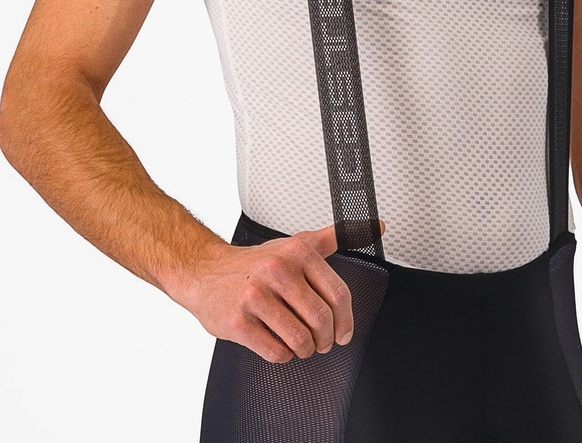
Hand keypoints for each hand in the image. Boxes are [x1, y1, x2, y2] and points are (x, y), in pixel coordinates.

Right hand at [177, 218, 385, 362]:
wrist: (205, 272)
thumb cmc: (256, 263)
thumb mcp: (299, 244)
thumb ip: (338, 236)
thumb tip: (377, 226)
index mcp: (297, 252)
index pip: (338, 294)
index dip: (346, 320)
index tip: (343, 332)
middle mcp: (277, 270)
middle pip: (321, 320)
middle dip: (325, 339)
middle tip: (321, 342)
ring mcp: (256, 296)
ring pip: (300, 340)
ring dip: (305, 350)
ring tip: (300, 344)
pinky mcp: (238, 321)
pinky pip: (276, 352)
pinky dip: (283, 355)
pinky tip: (277, 343)